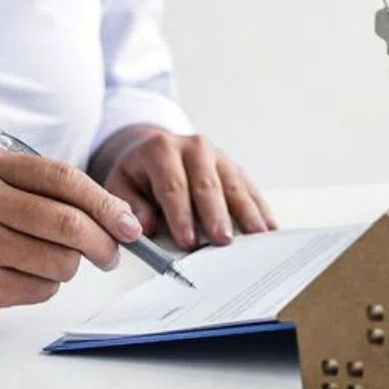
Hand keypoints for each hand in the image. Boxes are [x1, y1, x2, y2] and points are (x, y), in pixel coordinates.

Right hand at [0, 149, 141, 324]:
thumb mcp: (4, 192)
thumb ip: (57, 197)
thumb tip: (123, 222)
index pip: (64, 178)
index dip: (105, 203)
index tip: (130, 226)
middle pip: (67, 222)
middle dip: (102, 244)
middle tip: (110, 256)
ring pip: (59, 260)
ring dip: (67, 269)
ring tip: (44, 264)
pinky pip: (39, 288)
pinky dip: (44, 287)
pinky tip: (17, 278)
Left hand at [98, 127, 274, 247]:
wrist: (158, 151)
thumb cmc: (139, 174)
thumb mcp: (121, 184)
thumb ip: (129, 204)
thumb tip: (142, 226)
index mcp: (162, 149)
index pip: (172, 185)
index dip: (180, 215)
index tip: (187, 240)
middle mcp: (194, 148)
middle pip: (207, 185)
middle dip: (216, 215)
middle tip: (222, 240)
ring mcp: (219, 156)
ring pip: (234, 185)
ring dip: (245, 213)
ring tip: (255, 236)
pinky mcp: (235, 168)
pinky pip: (249, 189)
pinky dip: (259, 209)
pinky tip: (268, 227)